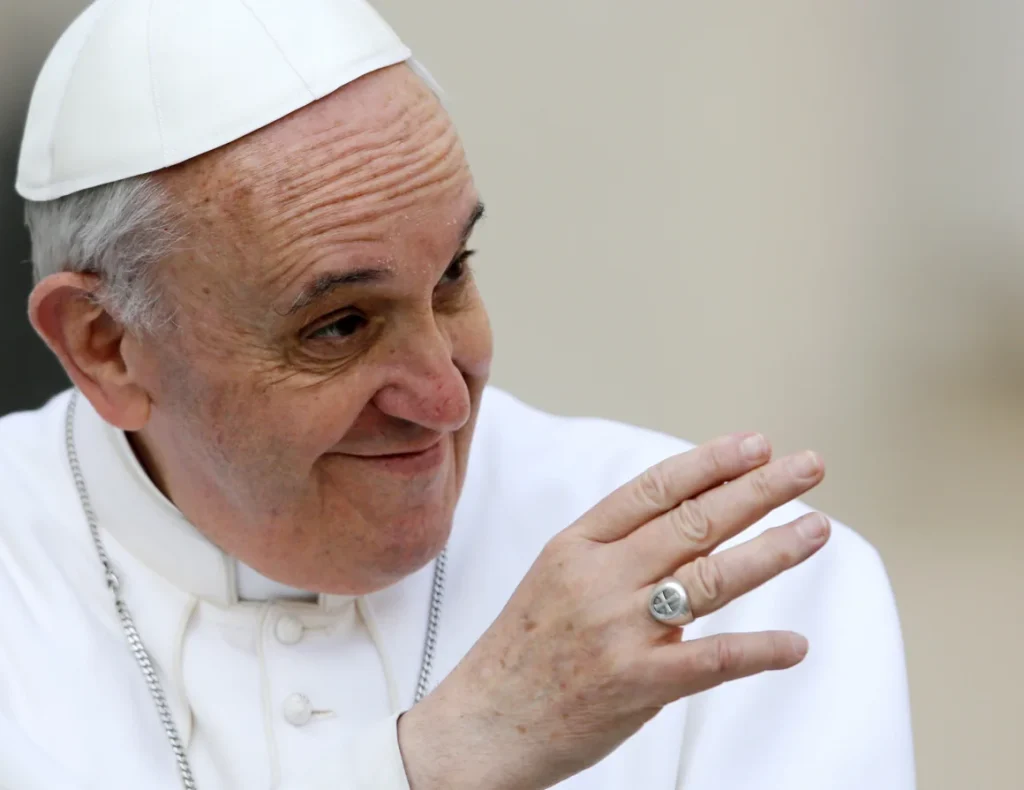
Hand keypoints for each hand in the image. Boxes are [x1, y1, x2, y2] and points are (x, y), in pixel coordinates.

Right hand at [398, 433, 828, 789]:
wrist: (483, 724)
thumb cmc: (520, 652)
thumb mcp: (554, 578)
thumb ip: (614, 552)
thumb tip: (686, 533)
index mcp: (575, 545)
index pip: (654, 489)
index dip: (711, 463)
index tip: (755, 445)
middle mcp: (598, 577)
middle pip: (693, 521)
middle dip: (758, 489)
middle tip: (806, 467)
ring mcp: (618, 629)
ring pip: (711, 577)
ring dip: (773, 550)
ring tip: (815, 530)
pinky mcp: (635, 683)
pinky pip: (711, 660)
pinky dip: (759, 650)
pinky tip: (795, 644)